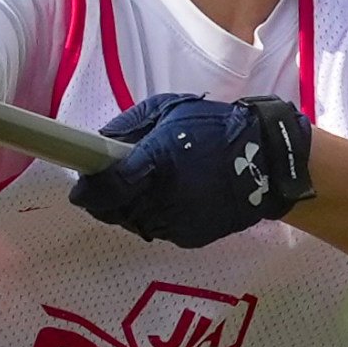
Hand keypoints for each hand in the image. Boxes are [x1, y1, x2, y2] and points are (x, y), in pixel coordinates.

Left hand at [70, 91, 314, 249]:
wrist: (265, 161)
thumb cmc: (214, 127)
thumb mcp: (169, 109)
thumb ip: (130, 124)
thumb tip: (101, 141)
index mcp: (156, 160)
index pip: (107, 187)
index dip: (88, 189)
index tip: (82, 186)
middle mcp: (162, 197)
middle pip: (113, 211)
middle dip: (106, 199)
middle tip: (111, 183)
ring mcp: (176, 221)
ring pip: (133, 223)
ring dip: (129, 208)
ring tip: (145, 187)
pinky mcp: (189, 237)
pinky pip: (158, 230)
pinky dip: (154, 216)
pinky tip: (169, 198)